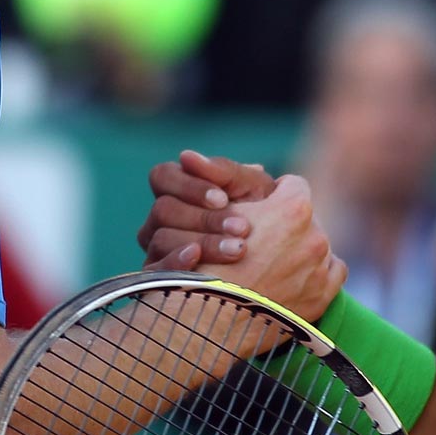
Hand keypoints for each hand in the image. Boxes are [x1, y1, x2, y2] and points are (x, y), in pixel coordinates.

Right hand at [138, 149, 276, 270]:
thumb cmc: (266, 215)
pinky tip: (199, 260)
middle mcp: (160, 218)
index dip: (190, 186)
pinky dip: (177, 263)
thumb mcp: (252, 189)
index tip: (223, 199)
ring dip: (204, 242)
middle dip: (205, 218)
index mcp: (177, 189)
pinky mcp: (160, 279)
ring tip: (238, 250)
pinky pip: (156, 272)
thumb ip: (224, 171)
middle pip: (163, 209)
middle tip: (243, 228)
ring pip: (162, 239)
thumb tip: (187, 156)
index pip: (162, 176)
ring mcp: (157, 248)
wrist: (279, 262)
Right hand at [209, 173, 344, 322]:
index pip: (294, 185)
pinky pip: (334, 272)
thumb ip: (243, 187)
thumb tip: (259, 170)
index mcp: (294, 207)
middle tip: (263, 241)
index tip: (264, 207)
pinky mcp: (322, 296)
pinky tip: (295, 277)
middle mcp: (315, 235)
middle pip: (307, 218)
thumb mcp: (220, 212)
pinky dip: (319, 272)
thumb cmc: (210, 261)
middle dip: (289, 225)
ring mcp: (320, 268)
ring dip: (302, 250)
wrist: (211, 317)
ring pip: (318, 246)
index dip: (276, 194)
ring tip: (274, 263)